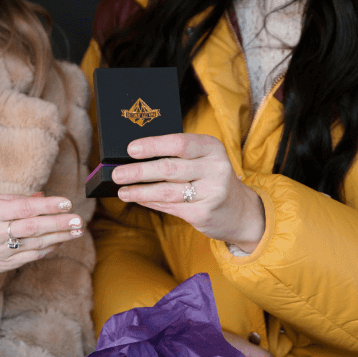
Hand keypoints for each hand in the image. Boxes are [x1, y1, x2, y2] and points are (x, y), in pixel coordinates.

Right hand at [0, 192, 83, 275]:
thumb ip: (14, 198)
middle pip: (33, 228)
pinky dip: (48, 249)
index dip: (47, 206)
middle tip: (78, 220)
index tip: (66, 203)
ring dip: (59, 237)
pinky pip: (31, 257)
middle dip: (58, 224)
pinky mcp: (5, 265)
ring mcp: (1, 251)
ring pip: (36, 245)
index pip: (24, 208)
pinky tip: (61, 241)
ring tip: (77, 231)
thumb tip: (41, 196)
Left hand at [111, 133, 264, 251]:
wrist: (241, 211)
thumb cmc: (210, 178)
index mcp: (212, 147)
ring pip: (167, 191)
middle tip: (116, 173)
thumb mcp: (203, 159)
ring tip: (122, 191)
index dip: (153, 145)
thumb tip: (134, 157)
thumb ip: (177, 155)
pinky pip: (170, 206)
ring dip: (140, 191)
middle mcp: (215, 168)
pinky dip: (150, 202)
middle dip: (138, 171)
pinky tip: (138, 199)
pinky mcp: (204, 213)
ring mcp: (212, 192)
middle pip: (169, 168)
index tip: (131, 149)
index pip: (180, 143)